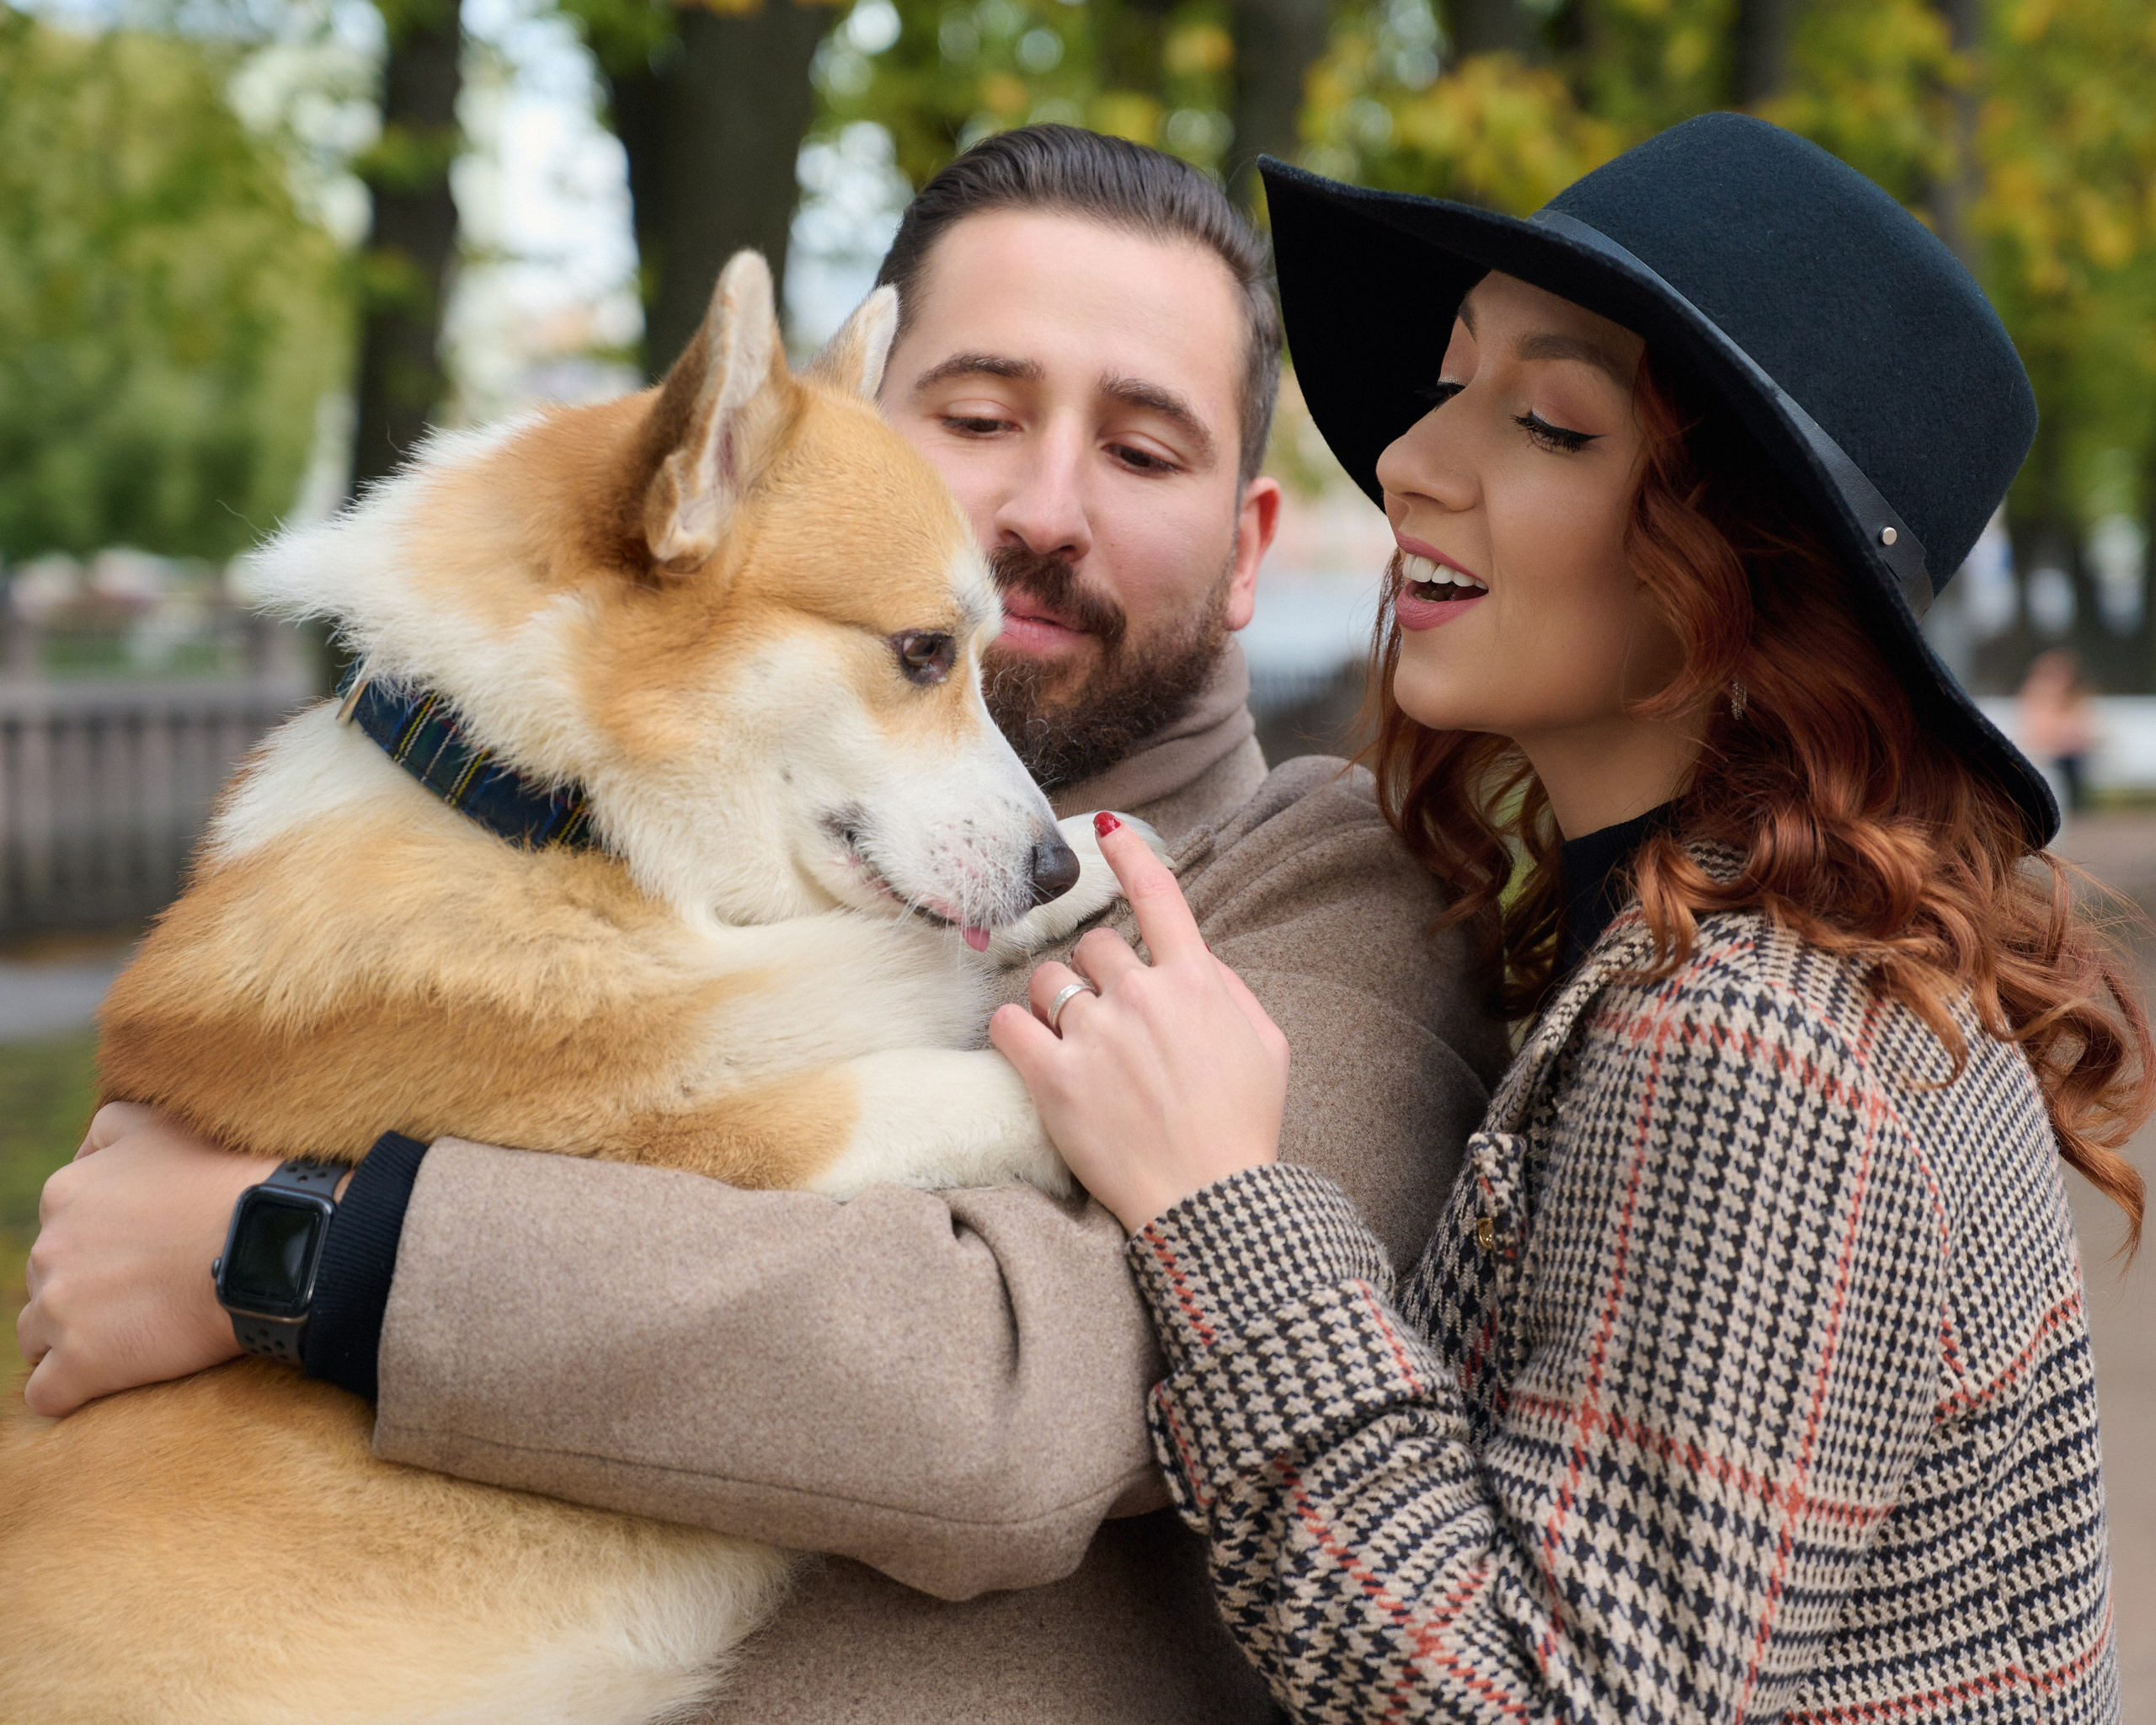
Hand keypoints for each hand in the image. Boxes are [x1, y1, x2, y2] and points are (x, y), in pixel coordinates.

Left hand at [17, 1103, 273, 1416]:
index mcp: (65, 1193)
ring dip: (71, 1340)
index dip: (99, 1245)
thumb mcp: (164, 1124)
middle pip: (46, 1283)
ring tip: (127, 1339)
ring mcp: (60, 1311)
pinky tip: (105, 1383)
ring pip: (35, 1338)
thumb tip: (85, 1151)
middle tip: (145, 1294)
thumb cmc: (228, 1180)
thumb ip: (110, 1128)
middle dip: (83, 1291)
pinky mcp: (82, 1365)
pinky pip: (47, 1395)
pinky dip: (69, 1392)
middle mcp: (49, 1250)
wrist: (268, 1243)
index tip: (141, 1255)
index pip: (57, 1229)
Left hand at [989, 814, 1288, 1232]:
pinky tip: (1028, 1050)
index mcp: (1195, 982)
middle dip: (1097, 976)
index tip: (1107, 829)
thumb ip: (1227, 990)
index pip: (1158, 896)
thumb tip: (1192, 960)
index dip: (1130, 855)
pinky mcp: (1055, 1078)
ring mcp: (1095, 1035)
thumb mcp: (1266, 1046)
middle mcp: (1142, 995)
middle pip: (1095, 947)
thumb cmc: (1243, 1126)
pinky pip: (1009, 1025)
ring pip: (1048, 981)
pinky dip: (1013, 1032)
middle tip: (1109, 1022)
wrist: (1210, 1200)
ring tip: (1073, 1043)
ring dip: (1053, 1001)